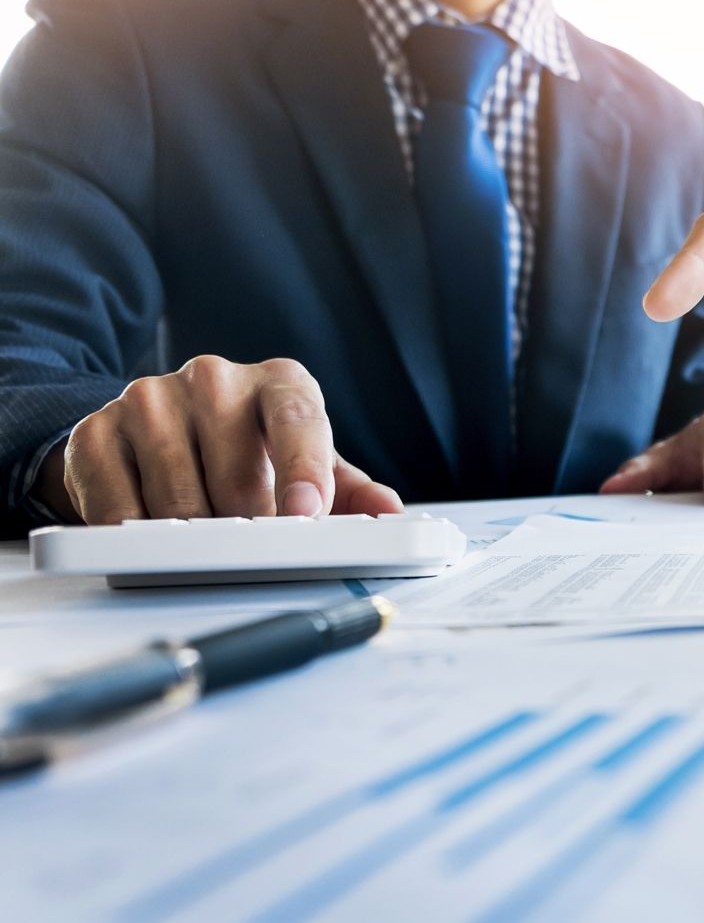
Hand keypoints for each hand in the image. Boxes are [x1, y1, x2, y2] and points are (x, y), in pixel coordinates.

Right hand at [45, 355, 402, 524]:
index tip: (305, 515)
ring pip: (177, 499)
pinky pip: (118, 507)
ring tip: (202, 533)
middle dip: (247, 527)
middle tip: (248, 543)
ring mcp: (149, 398)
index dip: (304, 471)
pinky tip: (149, 532)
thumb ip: (352, 491)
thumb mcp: (310, 465)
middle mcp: (215, 378)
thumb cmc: (251, 451)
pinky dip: (137, 536)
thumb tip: (388, 514)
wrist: (160, 432)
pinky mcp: (97, 430)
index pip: (298, 421)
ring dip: (193, 537)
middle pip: (237, 476)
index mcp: (280, 383)